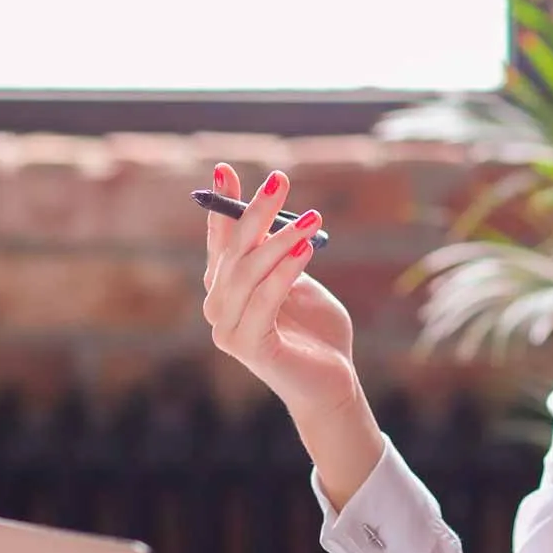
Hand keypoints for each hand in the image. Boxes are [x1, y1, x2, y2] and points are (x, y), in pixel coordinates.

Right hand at [201, 163, 358, 420]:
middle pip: (233, 250)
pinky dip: (285, 272)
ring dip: (279, 240)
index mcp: (228, 288)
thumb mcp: (299, 282)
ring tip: (311, 219)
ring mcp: (229, 330)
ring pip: (248, 272)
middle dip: (255, 211)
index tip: (224, 169)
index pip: (221, 239)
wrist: (333, 383)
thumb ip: (283, 256)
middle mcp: (219, 307)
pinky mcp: (249, 347)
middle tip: (279, 179)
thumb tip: (278, 217)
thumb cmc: (317, 332)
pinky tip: (305, 249)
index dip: (222, 204)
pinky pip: (265, 301)